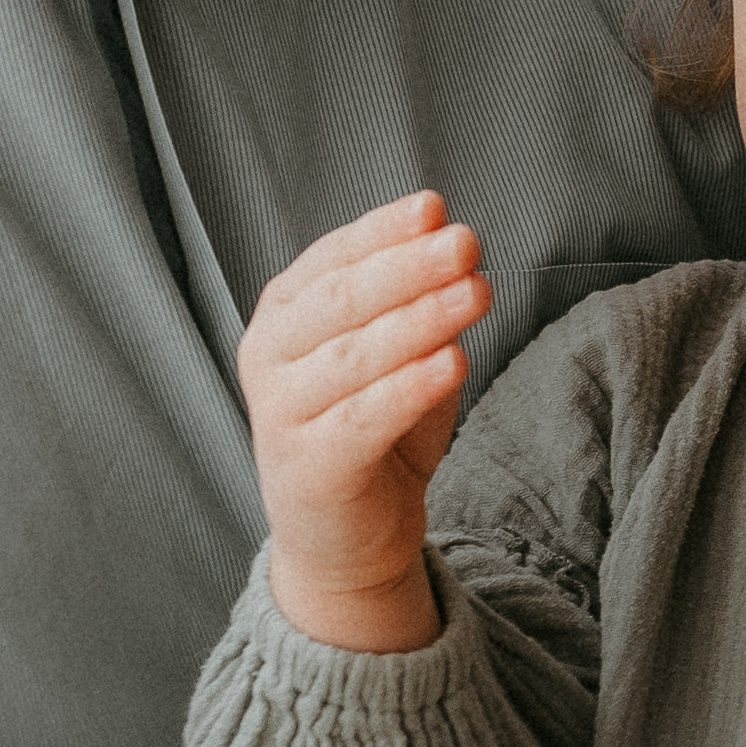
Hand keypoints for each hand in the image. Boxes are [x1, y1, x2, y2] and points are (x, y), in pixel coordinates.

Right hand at [239, 191, 492, 651]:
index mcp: (285, 315)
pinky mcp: (308, 468)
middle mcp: (270, 356)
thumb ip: (415, 302)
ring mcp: (282, 414)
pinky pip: (362, 419)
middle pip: (341, 300)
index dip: (383, 231)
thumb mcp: (397, 354)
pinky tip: (452, 361)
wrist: (347, 539)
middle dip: (408, 266)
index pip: (333, 258)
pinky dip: (409, 388)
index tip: (436, 207)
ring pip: (354, 356)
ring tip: (475, 292)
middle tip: (466, 242)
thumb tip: (451, 238)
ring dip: (419, 319)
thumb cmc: (376, 432)